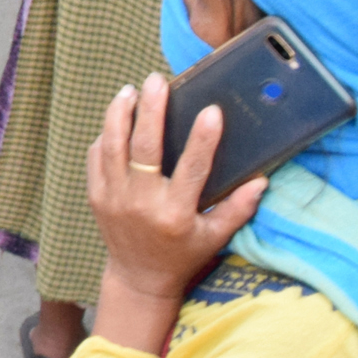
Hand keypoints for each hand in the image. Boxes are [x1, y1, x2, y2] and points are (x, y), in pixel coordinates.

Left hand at [85, 74, 264, 342]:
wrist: (139, 277)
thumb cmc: (183, 254)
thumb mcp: (215, 237)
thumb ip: (238, 209)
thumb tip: (262, 181)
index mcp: (175, 214)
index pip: (191, 169)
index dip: (202, 139)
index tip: (211, 110)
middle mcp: (142, 203)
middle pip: (143, 148)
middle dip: (151, 110)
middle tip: (158, 80)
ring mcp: (114, 198)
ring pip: (112, 146)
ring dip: (119, 114)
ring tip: (131, 90)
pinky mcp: (96, 195)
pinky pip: (97, 156)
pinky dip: (106, 134)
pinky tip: (117, 117)